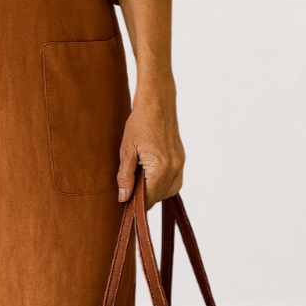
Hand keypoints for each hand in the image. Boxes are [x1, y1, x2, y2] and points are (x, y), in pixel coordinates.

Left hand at [117, 75, 184, 208]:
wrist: (157, 103)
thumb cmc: (139, 123)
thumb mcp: (126, 149)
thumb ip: (125, 176)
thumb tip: (124, 198)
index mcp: (160, 168)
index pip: (148, 199)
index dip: (135, 202)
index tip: (124, 199)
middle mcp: (174, 169)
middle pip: (158, 197)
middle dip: (144, 195)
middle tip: (129, 182)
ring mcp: (180, 164)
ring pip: (168, 191)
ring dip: (154, 189)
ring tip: (139, 174)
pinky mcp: (181, 159)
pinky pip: (174, 181)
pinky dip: (162, 181)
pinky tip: (150, 171)